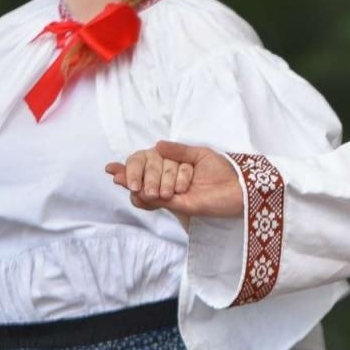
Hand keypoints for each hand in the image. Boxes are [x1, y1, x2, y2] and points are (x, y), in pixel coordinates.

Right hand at [104, 140, 242, 218]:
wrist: (239, 188)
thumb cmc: (223, 171)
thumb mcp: (200, 155)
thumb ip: (178, 151)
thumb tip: (156, 145)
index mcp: (173, 170)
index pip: (145, 168)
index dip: (128, 168)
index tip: (110, 168)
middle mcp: (169, 183)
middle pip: (145, 177)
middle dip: (145, 173)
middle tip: (169, 175)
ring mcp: (172, 195)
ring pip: (147, 188)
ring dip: (147, 181)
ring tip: (159, 182)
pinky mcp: (178, 205)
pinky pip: (156, 200)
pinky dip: (144, 195)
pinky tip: (133, 188)